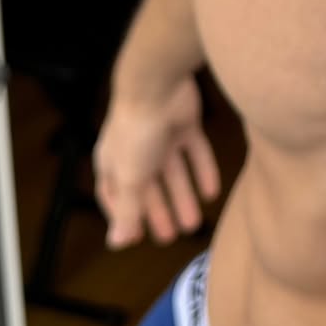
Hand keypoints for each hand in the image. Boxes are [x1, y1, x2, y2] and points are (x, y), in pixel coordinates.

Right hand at [93, 75, 221, 248]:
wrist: (159, 82)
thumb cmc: (136, 130)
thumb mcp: (129, 177)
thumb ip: (127, 210)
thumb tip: (116, 243)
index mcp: (113, 159)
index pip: (114, 194)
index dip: (124, 215)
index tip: (136, 238)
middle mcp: (135, 147)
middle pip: (147, 186)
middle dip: (158, 211)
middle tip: (171, 236)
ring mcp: (160, 134)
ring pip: (173, 172)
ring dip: (183, 197)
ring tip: (194, 223)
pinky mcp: (184, 122)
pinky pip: (195, 152)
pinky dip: (203, 171)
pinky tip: (212, 192)